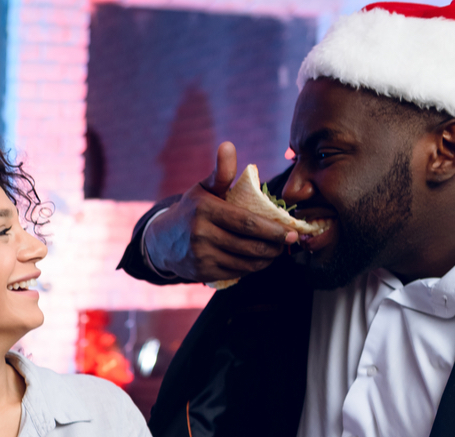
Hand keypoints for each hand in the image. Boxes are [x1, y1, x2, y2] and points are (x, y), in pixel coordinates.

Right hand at [143, 142, 302, 282]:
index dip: (272, 229)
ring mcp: (201, 256)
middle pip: (249, 244)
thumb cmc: (192, 210)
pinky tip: (260, 261)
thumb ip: (221, 172)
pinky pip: (236, 272)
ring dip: (267, 259)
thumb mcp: (204, 189)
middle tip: (290, 241)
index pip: (246, 223)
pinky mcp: (202, 272)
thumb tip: (228, 145)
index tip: (292, 230)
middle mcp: (201, 234)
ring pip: (244, 261)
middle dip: (274, 245)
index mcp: (205, 209)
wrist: (163, 241)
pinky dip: (252, 268)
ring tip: (277, 251)